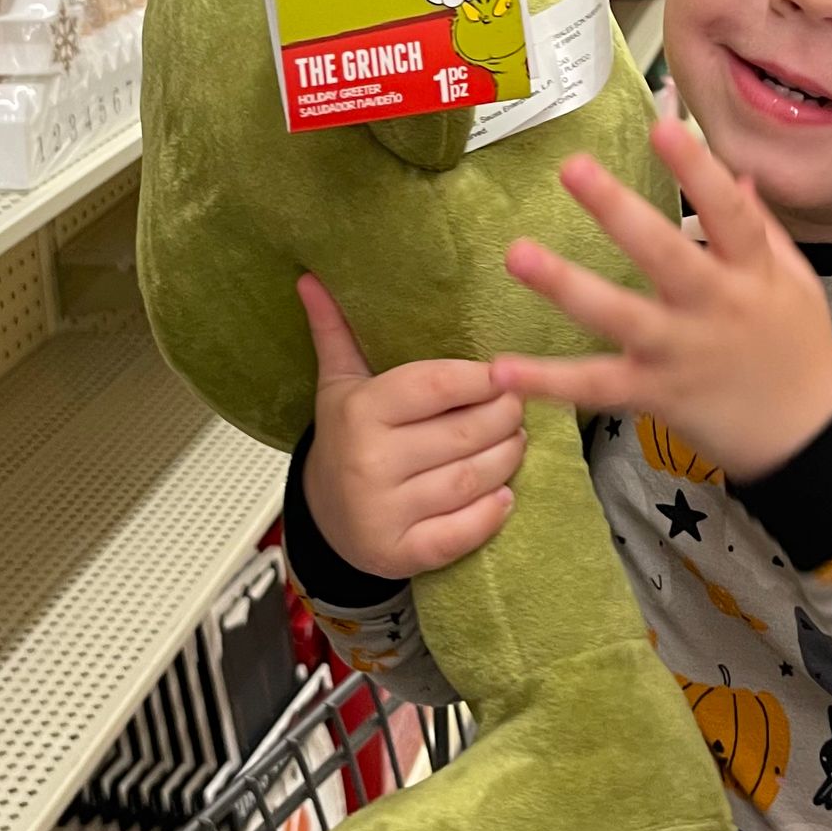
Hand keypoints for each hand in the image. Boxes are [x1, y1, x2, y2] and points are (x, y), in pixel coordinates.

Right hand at [298, 275, 525, 581]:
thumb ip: (335, 330)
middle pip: (465, 432)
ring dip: (507, 458)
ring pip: (472, 479)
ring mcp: (385, 512)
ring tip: (516, 441)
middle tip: (517, 406)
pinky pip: (463, 532)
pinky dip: (491, 514)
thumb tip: (314, 278)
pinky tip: (505, 495)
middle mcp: (370, 462)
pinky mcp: (402, 553)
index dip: (480, 377)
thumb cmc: (346, 441)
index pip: (435, 384)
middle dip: (505, 416)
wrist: (324, 519)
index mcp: (359, 413)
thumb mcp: (339, 384)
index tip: (502, 372)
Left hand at [491, 117, 831, 485]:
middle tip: (573, 168)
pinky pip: (595, 386)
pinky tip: (502, 369)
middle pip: (664, 254)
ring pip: (618, 316)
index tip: (665, 126)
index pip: (729, 213)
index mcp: (750, 272)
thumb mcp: (794, 282)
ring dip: (565, 284)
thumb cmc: (798, 349)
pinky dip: (548, 381)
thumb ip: (761, 228)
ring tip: (517, 254)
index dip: (699, 170)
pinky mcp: (653, 395)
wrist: (808, 440)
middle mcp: (715, 307)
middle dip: (619, 210)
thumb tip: (740, 172)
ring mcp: (679, 353)